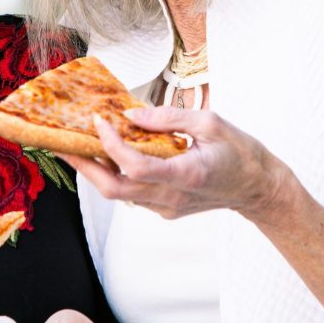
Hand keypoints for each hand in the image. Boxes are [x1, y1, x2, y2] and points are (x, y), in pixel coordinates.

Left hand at [60, 108, 285, 219]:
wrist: (259, 189)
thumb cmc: (241, 153)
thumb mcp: (211, 122)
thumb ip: (168, 118)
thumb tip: (131, 113)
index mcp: (187, 175)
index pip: (135, 166)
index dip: (111, 145)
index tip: (99, 121)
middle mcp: (172, 198)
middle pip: (115, 189)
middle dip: (84, 165)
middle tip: (63, 141)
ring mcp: (167, 208)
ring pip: (119, 194)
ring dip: (96, 170)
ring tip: (78, 143)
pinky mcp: (165, 209)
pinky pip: (132, 193)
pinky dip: (115, 173)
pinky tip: (108, 153)